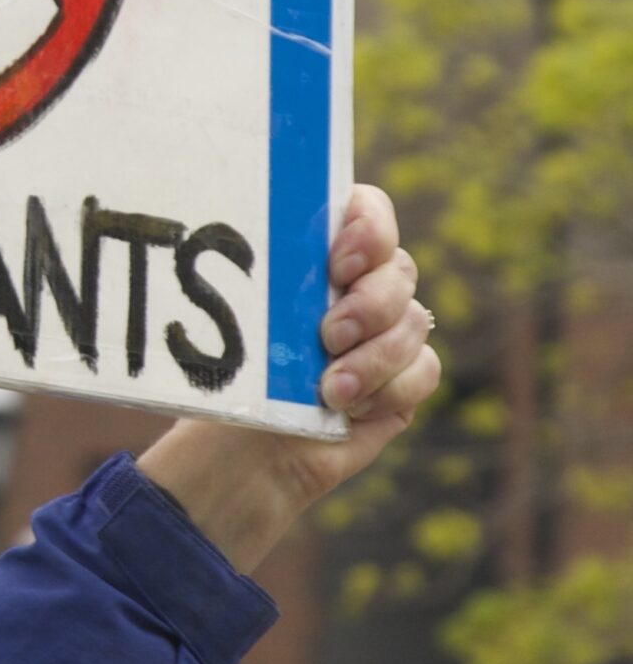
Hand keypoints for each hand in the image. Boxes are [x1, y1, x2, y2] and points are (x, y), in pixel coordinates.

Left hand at [137, 185, 437, 573]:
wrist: (249, 452)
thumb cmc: (240, 381)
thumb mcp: (248, 328)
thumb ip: (272, 290)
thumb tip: (269, 255)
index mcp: (324, 256)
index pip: (367, 210)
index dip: (368, 228)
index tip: (338, 264)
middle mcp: (364, 286)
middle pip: (399, 269)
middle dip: (369, 304)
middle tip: (328, 336)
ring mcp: (389, 331)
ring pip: (414, 322)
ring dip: (374, 358)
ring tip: (331, 390)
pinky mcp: (406, 377)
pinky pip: (423, 370)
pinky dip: (388, 390)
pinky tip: (351, 410)